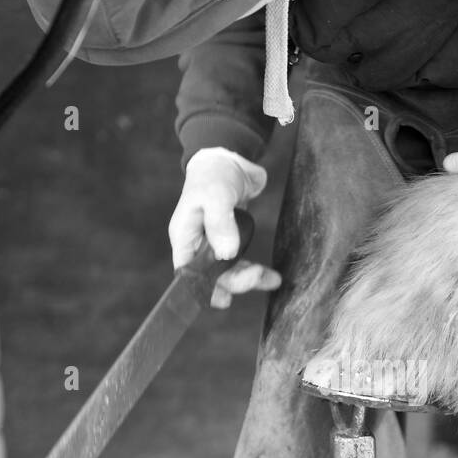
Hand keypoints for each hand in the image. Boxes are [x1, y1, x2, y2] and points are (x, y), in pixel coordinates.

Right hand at [169, 147, 281, 307]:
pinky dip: (255, 271)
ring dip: (249, 279)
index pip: (188, 273)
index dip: (203, 289)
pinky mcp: (231, 241)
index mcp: (184, 236)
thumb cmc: (215, 175)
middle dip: (236, 280)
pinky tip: (271, 276)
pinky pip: (241, 264)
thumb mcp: (216, 195)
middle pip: (212, 276)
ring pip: (228, 273)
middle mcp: (197, 244)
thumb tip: (227, 254)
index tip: (224, 299)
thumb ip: (220, 223)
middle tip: (258, 276)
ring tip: (273, 279)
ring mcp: (214, 244)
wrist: (230, 158)